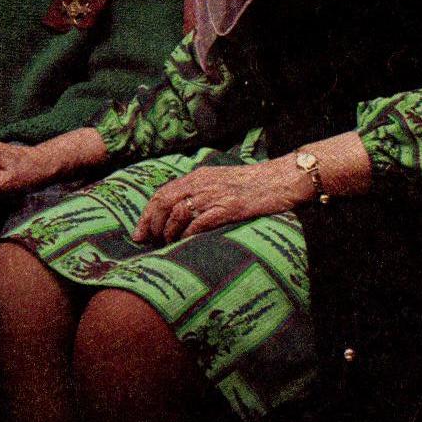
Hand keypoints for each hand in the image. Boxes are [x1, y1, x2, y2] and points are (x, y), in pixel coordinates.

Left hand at [133, 158, 303, 244]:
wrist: (282, 179)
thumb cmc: (252, 184)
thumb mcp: (220, 181)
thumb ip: (199, 191)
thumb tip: (176, 213)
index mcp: (197, 176)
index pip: (161, 193)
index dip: (147, 215)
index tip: (139, 233)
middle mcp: (202, 183)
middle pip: (165, 203)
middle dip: (152, 225)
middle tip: (149, 242)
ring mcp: (216, 195)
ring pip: (179, 213)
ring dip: (169, 232)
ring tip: (169, 245)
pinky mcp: (231, 207)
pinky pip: (201, 222)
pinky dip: (189, 234)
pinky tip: (187, 243)